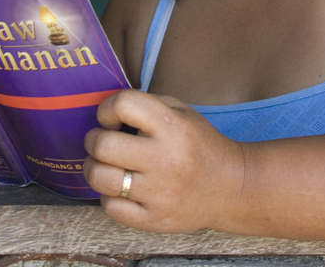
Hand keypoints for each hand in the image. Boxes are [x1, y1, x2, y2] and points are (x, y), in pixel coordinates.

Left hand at [83, 89, 245, 232]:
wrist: (230, 186)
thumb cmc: (200, 144)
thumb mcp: (182, 112)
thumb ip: (146, 105)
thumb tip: (107, 110)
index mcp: (172, 126)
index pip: (124, 104)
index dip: (107, 108)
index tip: (110, 117)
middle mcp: (164, 158)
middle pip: (104, 145)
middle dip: (94, 140)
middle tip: (101, 141)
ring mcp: (159, 192)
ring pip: (101, 178)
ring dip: (94, 168)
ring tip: (104, 164)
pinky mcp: (154, 219)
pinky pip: (110, 208)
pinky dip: (108, 197)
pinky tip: (119, 188)